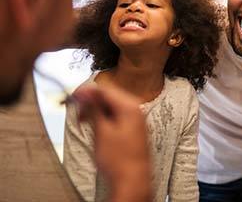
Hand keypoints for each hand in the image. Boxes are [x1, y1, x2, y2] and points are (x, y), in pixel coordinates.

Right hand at [74, 85, 151, 201]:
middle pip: (109, 96)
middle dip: (91, 102)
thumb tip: (85, 94)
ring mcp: (136, 119)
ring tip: (83, 120)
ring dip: (96, 110)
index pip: (106, 90)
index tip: (74, 96)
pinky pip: (117, 115)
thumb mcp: (102, 131)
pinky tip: (95, 125)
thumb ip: (94, 109)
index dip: (87, 92)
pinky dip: (104, 118)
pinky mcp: (133, 128)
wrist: (133, 182)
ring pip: (112, 106)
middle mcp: (136, 109)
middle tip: (77, 110)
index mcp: (130, 106)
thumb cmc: (119, 161)